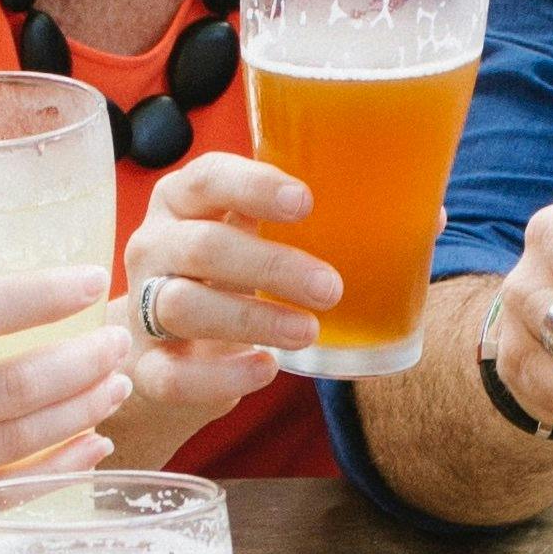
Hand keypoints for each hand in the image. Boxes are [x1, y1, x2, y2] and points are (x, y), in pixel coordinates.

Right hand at [120, 147, 342, 366]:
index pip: (209, 178)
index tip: (305, 202)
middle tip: (330, 288)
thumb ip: (304, 219)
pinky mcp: (145, 367)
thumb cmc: (225, 275)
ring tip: (307, 331)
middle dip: (271, 265)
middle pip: (203, 246)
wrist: (167, 349)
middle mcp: (154, 247)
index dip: (253, 186)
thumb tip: (411, 212)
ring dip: (252, 319)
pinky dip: (222, 375)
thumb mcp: (251, 236)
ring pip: (183, 306)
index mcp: (182, 201)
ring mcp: (141, 308)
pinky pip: (173, 374)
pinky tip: (266, 369)